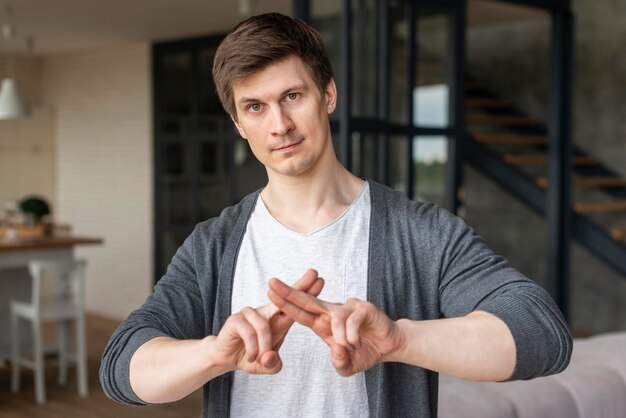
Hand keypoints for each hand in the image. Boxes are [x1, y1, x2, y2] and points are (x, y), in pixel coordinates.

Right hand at [209, 269, 323, 374]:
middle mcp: (265, 312)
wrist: (225, 358)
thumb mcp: (266, 366)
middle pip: (284, 297)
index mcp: (278, 320)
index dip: (307, 293)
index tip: (321, 280)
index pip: (295, 305)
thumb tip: (270, 357)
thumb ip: (273, 365)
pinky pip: (250, 333)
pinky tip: (251, 358)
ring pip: (264, 327)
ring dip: (264, 347)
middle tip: (314, 273)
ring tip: (261, 360)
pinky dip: (253, 349)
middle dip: (300, 286)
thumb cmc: (249, 356)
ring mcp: (250, 314)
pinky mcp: (236, 319)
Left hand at [267, 278, 404, 376]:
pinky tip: (355, 341)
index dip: (285, 303)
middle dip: (289, 292)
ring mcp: (348, 308)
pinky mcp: (364, 308)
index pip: (300, 312)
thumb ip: (339, 362)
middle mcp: (332, 313)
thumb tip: (336, 349)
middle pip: (308, 301)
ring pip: (334, 317)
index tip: (269, 291)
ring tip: (348, 346)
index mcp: (323, 323)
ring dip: (339, 335)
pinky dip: (351, 333)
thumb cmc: (365, 351)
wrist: (389, 345)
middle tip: (271, 283)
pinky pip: (352, 319)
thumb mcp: (347, 366)